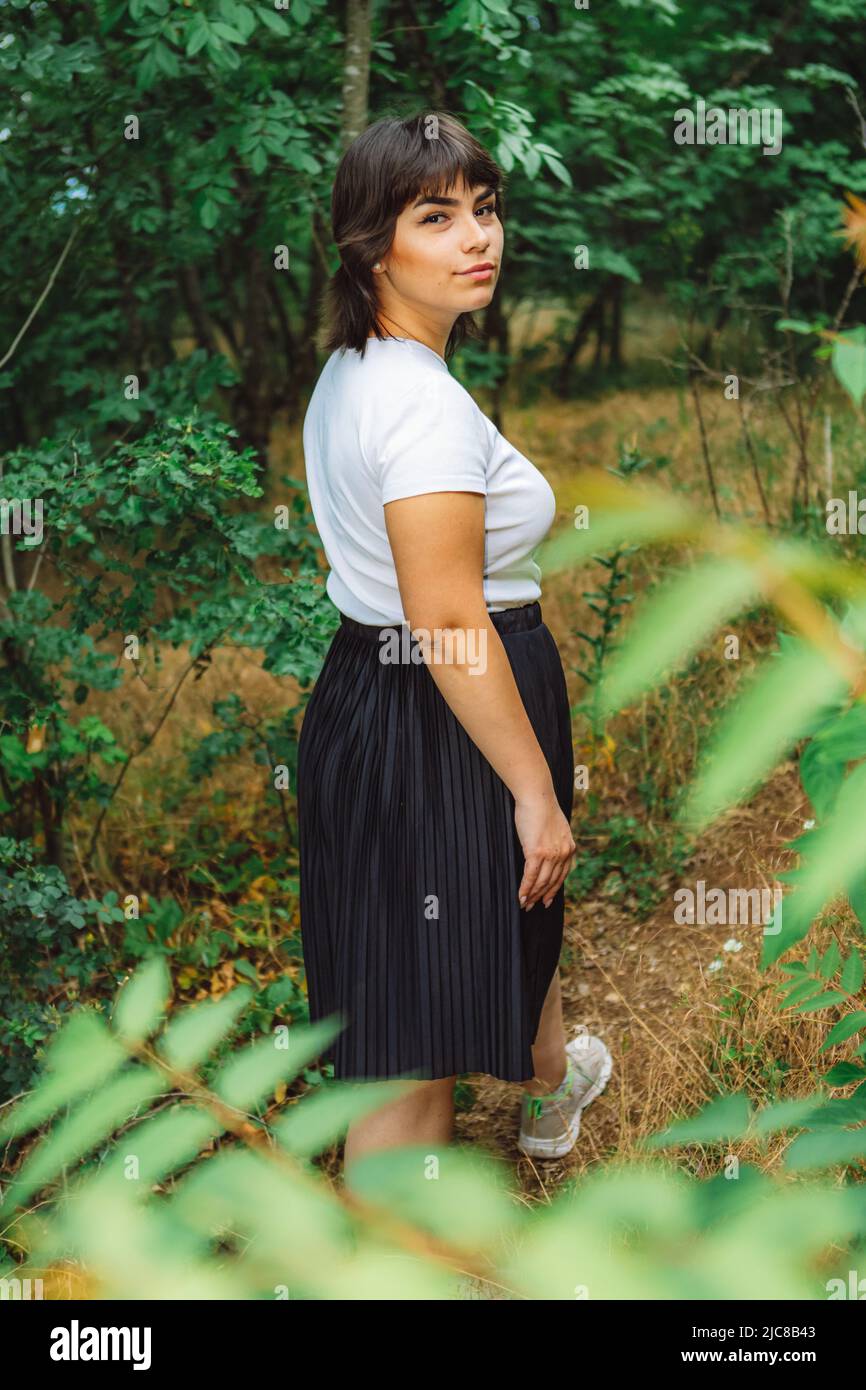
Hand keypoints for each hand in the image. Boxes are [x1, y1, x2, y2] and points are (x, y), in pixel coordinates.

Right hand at [513, 788, 576, 910]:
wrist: (537, 796)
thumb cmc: (541, 808)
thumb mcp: (555, 827)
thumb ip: (554, 842)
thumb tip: (546, 853)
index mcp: (569, 847)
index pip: (562, 875)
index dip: (553, 890)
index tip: (547, 900)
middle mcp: (563, 853)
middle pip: (551, 881)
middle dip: (541, 897)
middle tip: (532, 907)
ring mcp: (551, 854)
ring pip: (541, 882)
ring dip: (532, 896)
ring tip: (524, 904)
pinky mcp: (537, 852)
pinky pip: (530, 876)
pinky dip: (525, 888)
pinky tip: (520, 896)